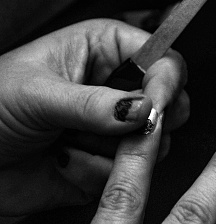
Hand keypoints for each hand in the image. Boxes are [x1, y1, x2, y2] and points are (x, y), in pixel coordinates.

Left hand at [0, 19, 187, 216]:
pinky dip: (91, 172)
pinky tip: (61, 160)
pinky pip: (126, 174)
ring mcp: (113, 128)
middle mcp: (114, 87)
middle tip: (115, 126)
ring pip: (154, 142)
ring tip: (69, 139)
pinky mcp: (106, 163)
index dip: (165, 79)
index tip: (153, 105)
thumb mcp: (37, 94)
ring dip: (108, 149)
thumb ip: (94, 103)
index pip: (160, 55)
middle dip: (145, 120)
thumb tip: (145, 109)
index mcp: (102, 49)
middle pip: (169, 100)